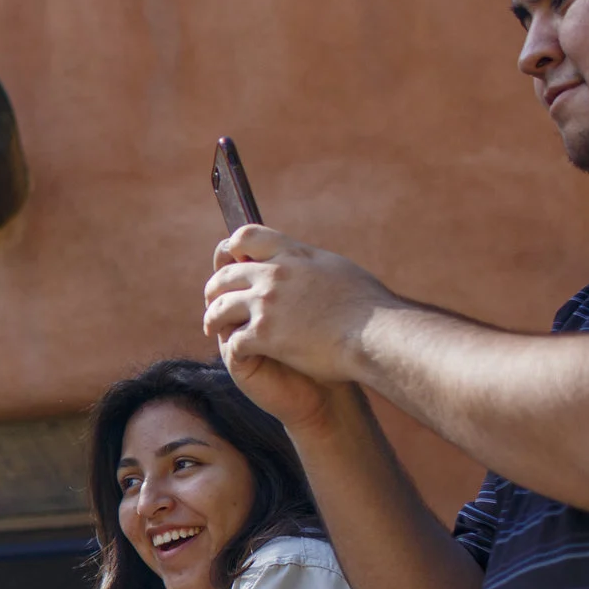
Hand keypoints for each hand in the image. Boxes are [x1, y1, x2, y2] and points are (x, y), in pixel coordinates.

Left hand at [202, 226, 394, 426]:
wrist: (377, 335)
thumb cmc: (369, 308)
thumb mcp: (337, 269)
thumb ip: (310, 264)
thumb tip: (302, 261)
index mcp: (292, 254)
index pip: (246, 236)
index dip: (232, 248)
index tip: (229, 258)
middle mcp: (275, 274)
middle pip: (226, 274)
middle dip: (215, 287)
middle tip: (212, 298)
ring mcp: (267, 304)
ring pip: (221, 306)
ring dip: (212, 317)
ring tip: (211, 326)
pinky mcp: (265, 335)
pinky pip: (233, 340)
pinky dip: (232, 346)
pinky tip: (236, 352)